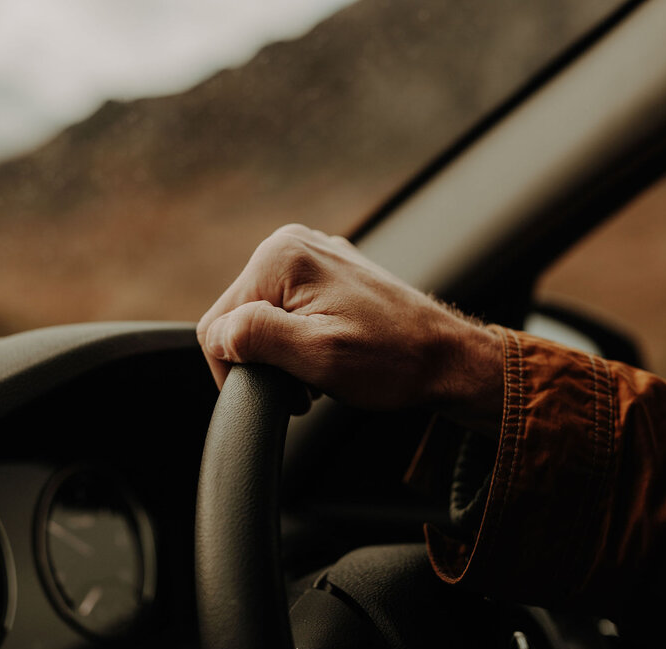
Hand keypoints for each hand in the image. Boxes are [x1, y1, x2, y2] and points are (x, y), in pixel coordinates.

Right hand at [197, 224, 502, 418]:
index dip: (237, 367)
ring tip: (320, 373)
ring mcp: (312, 255)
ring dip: (281, 352)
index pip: (218, 323)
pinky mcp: (327, 272)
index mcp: (281, 256)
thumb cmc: (392, 361)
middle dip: (263, 358)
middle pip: (239, 316)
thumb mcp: (317, 355)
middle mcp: (292, 243)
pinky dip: (299, 339)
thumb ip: (256, 336)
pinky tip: (328, 354)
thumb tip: (217, 334)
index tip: (279, 389)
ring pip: (262, 316)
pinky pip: (287, 309)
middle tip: (305, 384)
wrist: (447, 359)